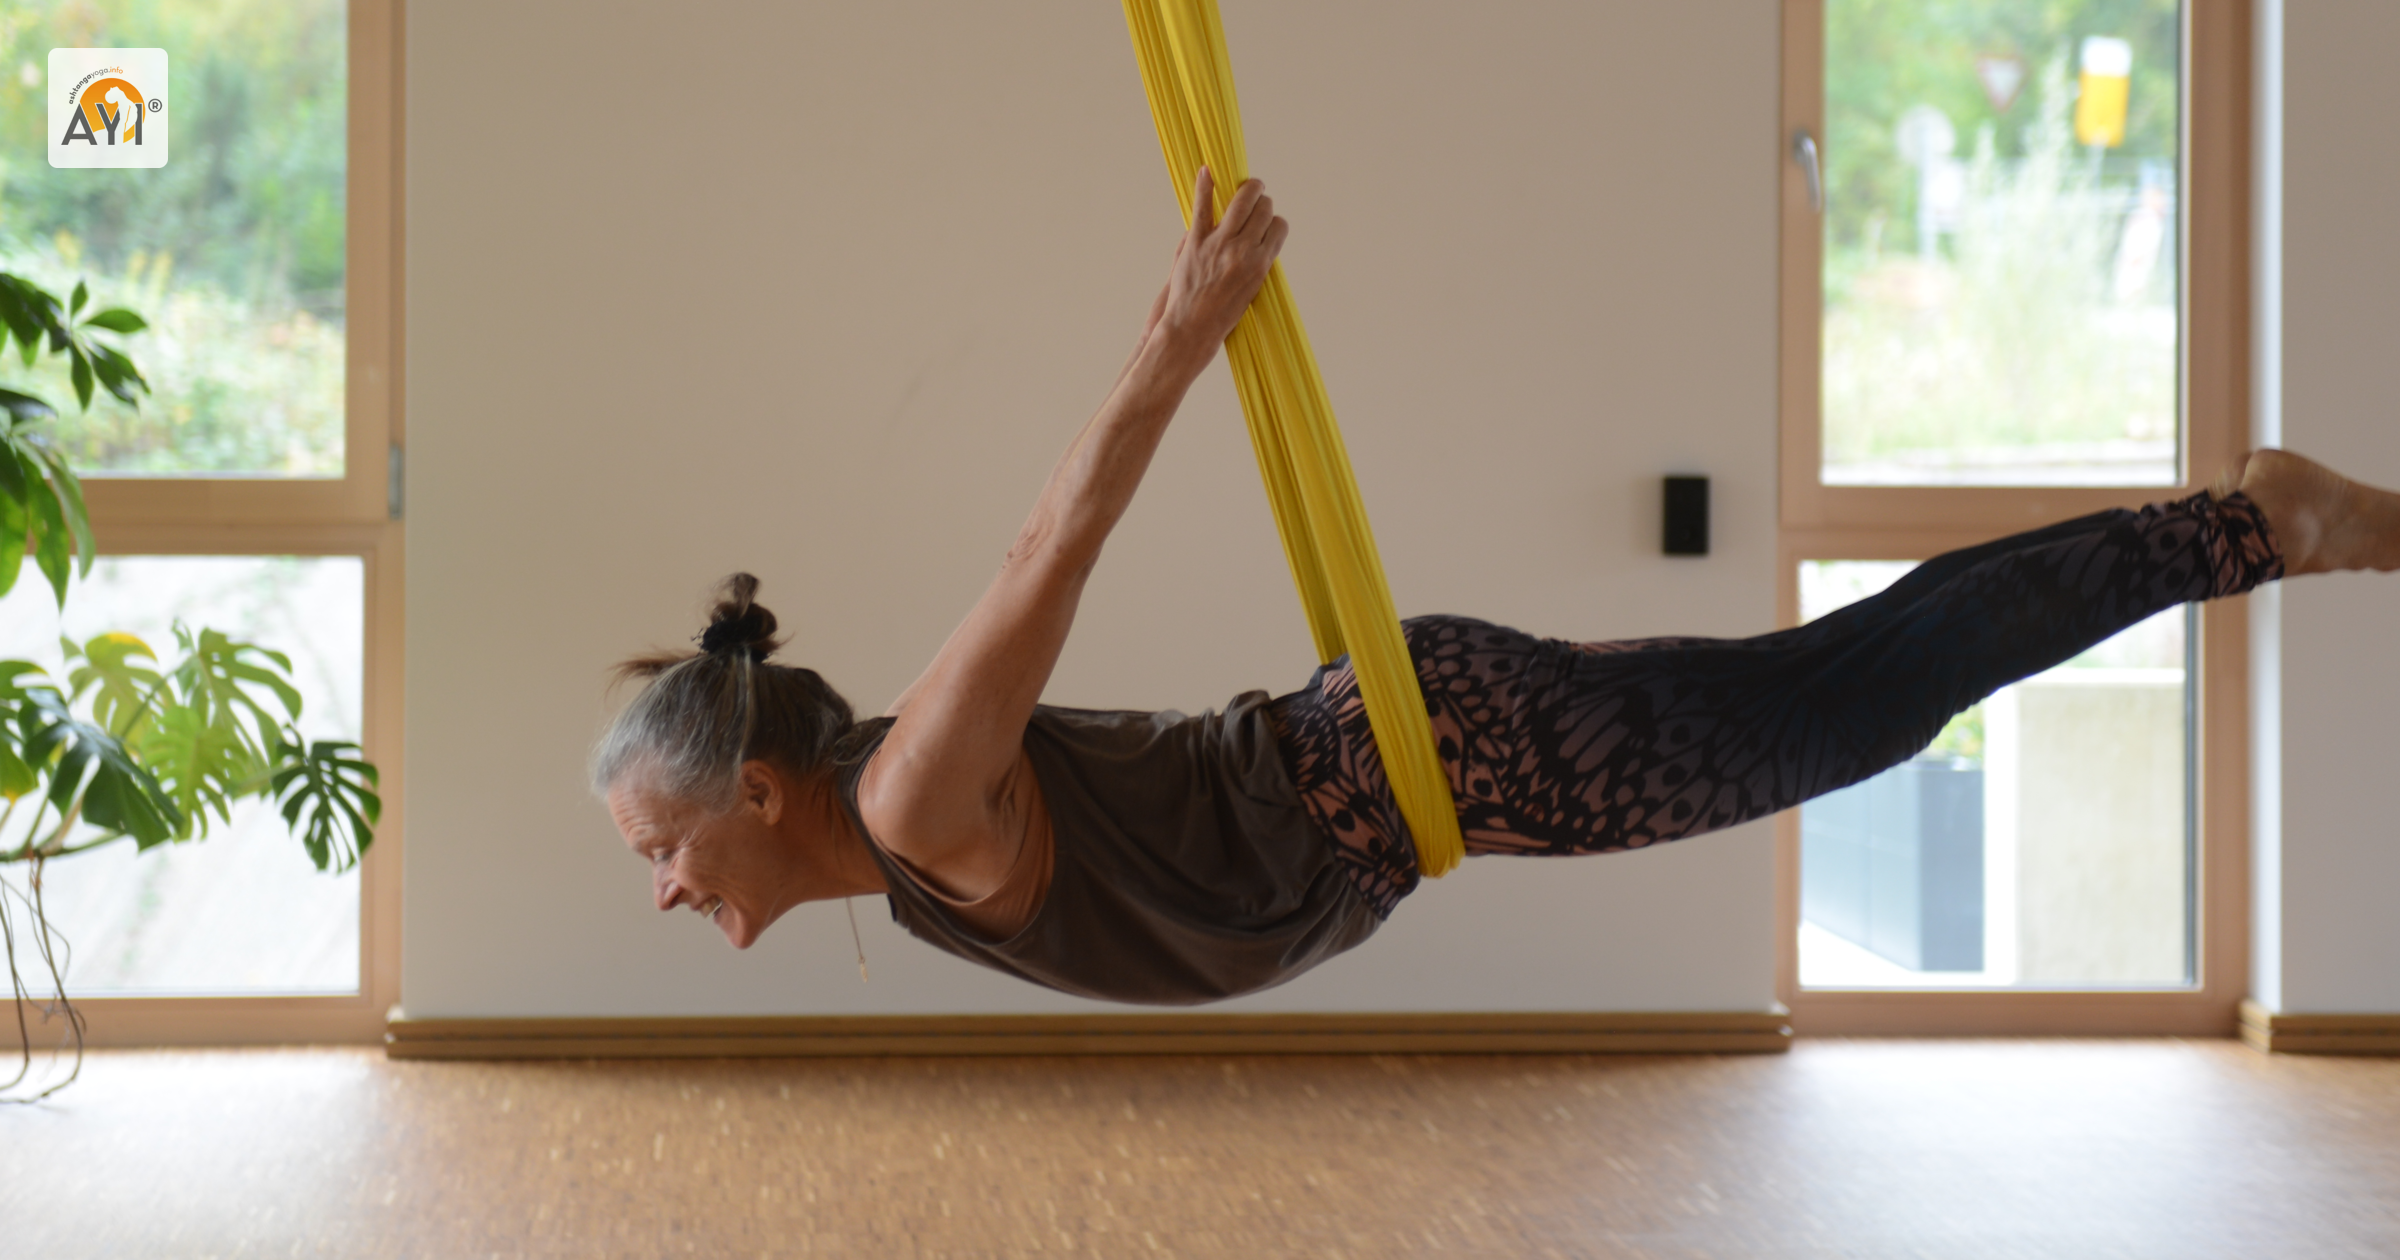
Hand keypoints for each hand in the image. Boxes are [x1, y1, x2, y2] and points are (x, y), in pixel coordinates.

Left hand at [1155, 167, 1287, 352]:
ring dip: (1248, 188)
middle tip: (1259, 201)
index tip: (1269, 222)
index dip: (1275, 221)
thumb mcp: (1252, 291)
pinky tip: (1207, 171)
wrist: (1192, 328)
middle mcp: (1242, 250)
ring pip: (1240, 202)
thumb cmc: (1223, 316)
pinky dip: (1205, 186)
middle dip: (1264, 202)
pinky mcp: (1195, 241)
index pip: (1279, 227)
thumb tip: (1260, 242)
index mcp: (1260, 264)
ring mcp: (1218, 243)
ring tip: (1249, 186)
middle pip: (1262, 210)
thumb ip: (1257, 263)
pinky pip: (1202, 207)